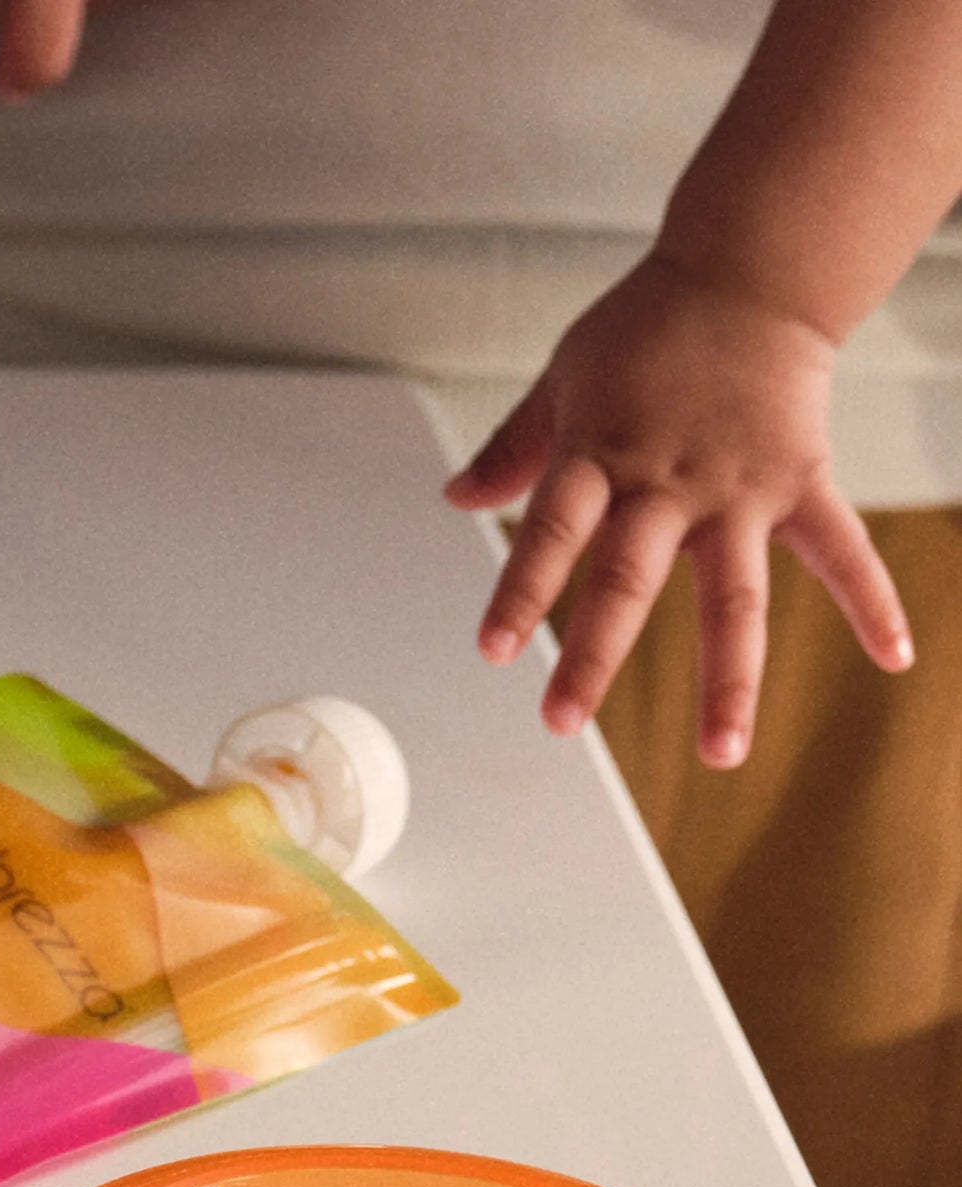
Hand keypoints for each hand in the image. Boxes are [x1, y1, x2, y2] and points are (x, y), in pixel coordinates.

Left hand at [443, 250, 913, 767]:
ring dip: (728, 678)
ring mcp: (738, 489)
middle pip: (628, 580)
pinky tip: (896, 661)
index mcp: (600, 454)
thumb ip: (514, 447)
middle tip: (561, 722)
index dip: (521, 591)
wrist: (753, 266)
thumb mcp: (563, 379)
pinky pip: (841, 550)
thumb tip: (456, 499)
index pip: (554, 531)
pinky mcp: (800, 482)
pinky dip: (873, 602)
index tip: (493, 650)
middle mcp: (667, 483)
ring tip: (720, 754)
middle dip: (594, 655)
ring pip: (734, 596)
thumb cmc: (647, 326)